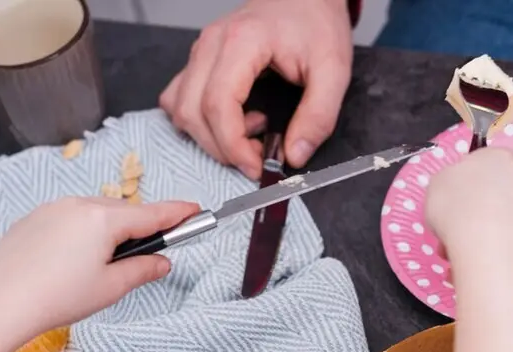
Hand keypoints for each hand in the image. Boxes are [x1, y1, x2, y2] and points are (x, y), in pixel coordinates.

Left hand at [0, 197, 198, 351]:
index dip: (178, 213)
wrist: (1, 303)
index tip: (197, 209)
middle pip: (123, 212)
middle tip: (153, 249)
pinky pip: (71, 218)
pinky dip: (84, 232)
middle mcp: (78, 204)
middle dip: (141, 227)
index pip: (152, 214)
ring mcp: (53, 208)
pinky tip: (77, 261)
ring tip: (108, 263)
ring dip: (111, 230)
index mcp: (104, 219)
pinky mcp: (33, 219)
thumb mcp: (111, 288)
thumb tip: (162, 261)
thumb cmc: (60, 297)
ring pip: (96, 213)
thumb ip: (143, 270)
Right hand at [160, 0, 352, 176]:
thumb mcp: (333, 71)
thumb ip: (318, 116)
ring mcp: (201, 51)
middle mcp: (212, 44)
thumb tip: (294, 155)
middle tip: (257, 157)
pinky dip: (200, 120)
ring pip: (179, 107)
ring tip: (250, 132)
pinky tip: (234, 119)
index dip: (233, 146)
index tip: (258, 166)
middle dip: (222, 148)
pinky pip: (180, 98)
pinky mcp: (200, 60)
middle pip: (191, 111)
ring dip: (208, 135)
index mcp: (242, 42)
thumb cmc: (316, 23)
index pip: (218, 105)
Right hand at [426, 149, 512, 275]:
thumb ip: (450, 184)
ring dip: (496, 232)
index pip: (484, 165)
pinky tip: (496, 260)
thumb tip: (457, 192)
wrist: (491, 247)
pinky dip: (511, 249)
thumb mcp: (437, 187)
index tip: (455, 208)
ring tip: (475, 252)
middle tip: (462, 233)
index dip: (467, 188)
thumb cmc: (457, 210)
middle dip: (482, 211)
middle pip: (501, 192)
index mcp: (497, 156)